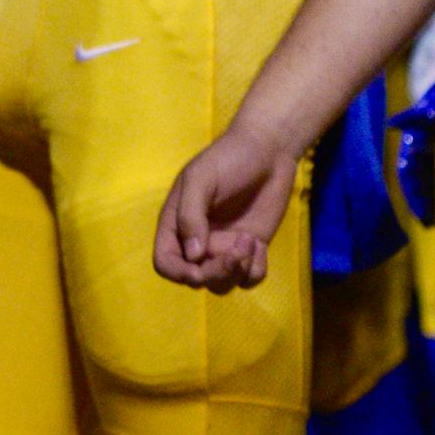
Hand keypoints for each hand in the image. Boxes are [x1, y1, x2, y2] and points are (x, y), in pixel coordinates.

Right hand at [155, 119, 302, 291]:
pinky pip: (249, 279)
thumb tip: (192, 256)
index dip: (178, 273)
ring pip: (223, 283)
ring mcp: (225, 247)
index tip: (198, 268)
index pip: (165, 262)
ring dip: (237, 271)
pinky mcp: (250, 250)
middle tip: (236, 252)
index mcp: (177, 223)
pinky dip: (255, 269)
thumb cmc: (229, 158)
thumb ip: (190, 214)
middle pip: (196, 278)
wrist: (269, 150)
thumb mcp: (202, 178)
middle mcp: (198, 240)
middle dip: (216, 272)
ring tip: (249, 242)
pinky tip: (259, 245)